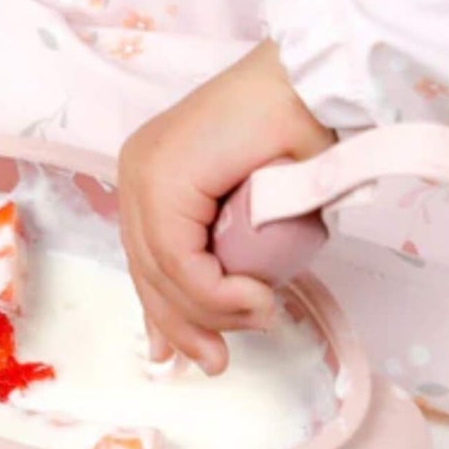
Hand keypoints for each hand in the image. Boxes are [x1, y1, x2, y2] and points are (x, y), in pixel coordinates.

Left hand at [118, 39, 333, 374]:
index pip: (144, 258)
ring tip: (261, 315)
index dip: (163, 314)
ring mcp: (145, 171)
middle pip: (146, 270)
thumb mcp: (252, 211)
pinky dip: (217, 291)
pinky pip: (180, 259)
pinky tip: (256, 297)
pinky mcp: (163, 177)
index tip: (189, 353)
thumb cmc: (297, 137)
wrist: (310, 86)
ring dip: (214, 310)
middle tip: (216, 362)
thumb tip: (226, 307)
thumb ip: (229, 252)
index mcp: (151, 173)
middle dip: (182, 325)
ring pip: (163, 272)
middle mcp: (138, 171)